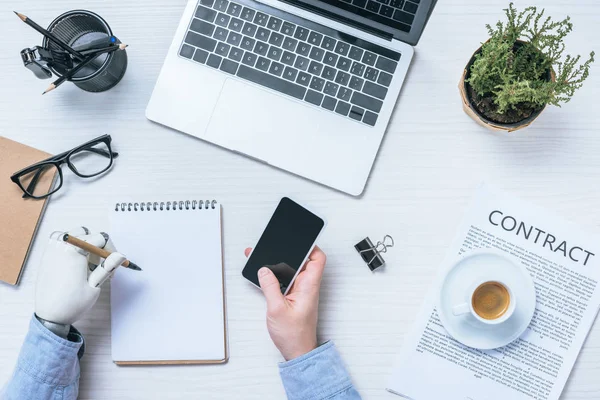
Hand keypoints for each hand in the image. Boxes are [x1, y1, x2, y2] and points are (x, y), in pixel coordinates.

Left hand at [35, 227, 125, 324]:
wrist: (48, 317)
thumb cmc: (73, 303)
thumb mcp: (94, 286)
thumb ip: (107, 267)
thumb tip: (121, 255)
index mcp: (73, 252)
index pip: (99, 238)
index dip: (111, 249)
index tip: (114, 262)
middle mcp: (60, 247)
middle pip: (85, 233)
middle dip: (97, 245)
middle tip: (101, 264)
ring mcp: (51, 250)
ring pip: (73, 235)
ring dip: (84, 245)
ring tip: (88, 265)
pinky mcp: (46, 257)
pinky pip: (62, 243)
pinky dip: (72, 248)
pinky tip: (76, 265)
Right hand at [245, 246, 326, 360]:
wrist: (297, 352)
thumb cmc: (293, 335)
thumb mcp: (277, 309)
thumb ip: (270, 286)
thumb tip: (265, 270)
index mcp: (309, 286)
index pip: (318, 259)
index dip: (310, 246)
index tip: (298, 240)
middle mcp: (307, 287)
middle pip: (303, 261)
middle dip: (289, 253)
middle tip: (273, 247)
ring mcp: (301, 292)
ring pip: (293, 271)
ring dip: (280, 265)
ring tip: (264, 259)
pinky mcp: (294, 298)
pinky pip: (287, 281)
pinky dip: (277, 276)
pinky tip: (266, 276)